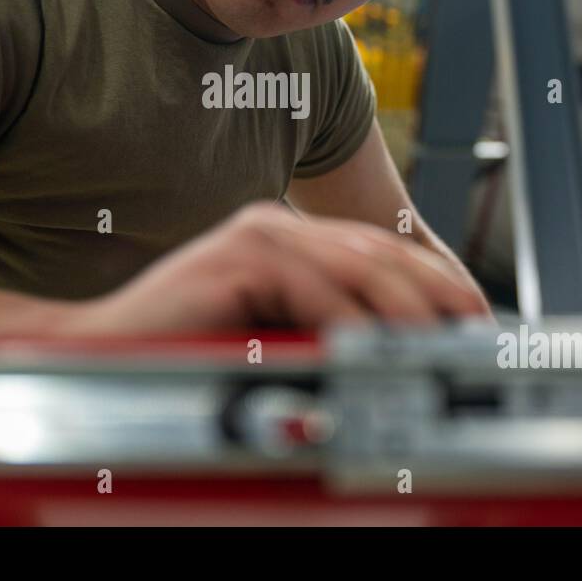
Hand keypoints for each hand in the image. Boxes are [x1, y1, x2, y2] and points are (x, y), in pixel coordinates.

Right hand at [66, 202, 494, 335]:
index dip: (434, 285)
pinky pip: (316, 292)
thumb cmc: (181, 350)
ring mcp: (259, 234)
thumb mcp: (270, 335)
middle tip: (478, 336)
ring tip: (445, 348)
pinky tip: (378, 354)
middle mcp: (279, 225)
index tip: (473, 324)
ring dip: (410, 313)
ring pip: (360, 268)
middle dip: (439, 296)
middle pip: (382, 253)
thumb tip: (395, 352)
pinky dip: (354, 327)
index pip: (380, 252)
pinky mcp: (240, 256)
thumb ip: (322, 327)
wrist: (102, 348)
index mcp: (287, 236)